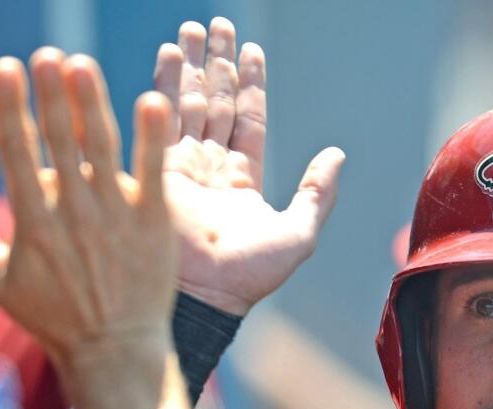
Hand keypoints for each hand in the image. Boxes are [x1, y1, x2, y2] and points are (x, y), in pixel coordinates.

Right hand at [0, 50, 174, 369]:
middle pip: (59, 141)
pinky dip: (153, 139)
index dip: (9, 107)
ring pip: (102, 148)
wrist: (116, 350)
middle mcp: (74, 213)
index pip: (16, 152)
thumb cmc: (55, 317)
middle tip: (46, 56)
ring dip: (92, 103)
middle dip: (51, 95)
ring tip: (81, 65)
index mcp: (33, 222)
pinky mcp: (154, 224)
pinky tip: (153, 103)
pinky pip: (155, 173)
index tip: (5, 68)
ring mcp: (117, 216)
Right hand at [152, 18, 344, 316]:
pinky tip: (172, 53)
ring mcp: (180, 165)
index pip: (248, 119)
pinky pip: (161, 116)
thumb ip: (317, 193)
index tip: (252, 49)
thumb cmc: (250, 275)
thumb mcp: (298, 233)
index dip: (251, 84)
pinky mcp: (154, 167)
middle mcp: (210, 167)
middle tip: (218, 24)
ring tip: (194, 29)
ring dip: (192, 65)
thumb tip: (337, 154)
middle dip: (218, 63)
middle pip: (216, 102)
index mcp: (242, 179)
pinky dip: (166, 83)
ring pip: (188, 102)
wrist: (204, 296)